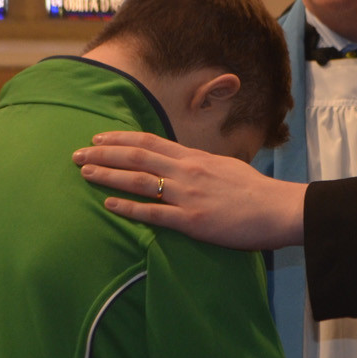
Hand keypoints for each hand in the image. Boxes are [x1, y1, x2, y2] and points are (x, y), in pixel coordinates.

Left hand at [74, 131, 304, 250]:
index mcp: (195, 157)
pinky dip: (128, 208)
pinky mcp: (191, 220)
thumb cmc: (256, 191)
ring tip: (85, 173)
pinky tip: (109, 205)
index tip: (98, 137)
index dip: (121, 138)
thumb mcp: (226, 167)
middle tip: (78, 153)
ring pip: (139, 180)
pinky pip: (153, 213)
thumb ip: (200, 165)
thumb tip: (183, 163)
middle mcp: (186, 171)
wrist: (278, 209)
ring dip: (108, 175)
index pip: (150, 142)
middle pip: (137, 156)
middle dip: (104, 153)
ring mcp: (187, 194)